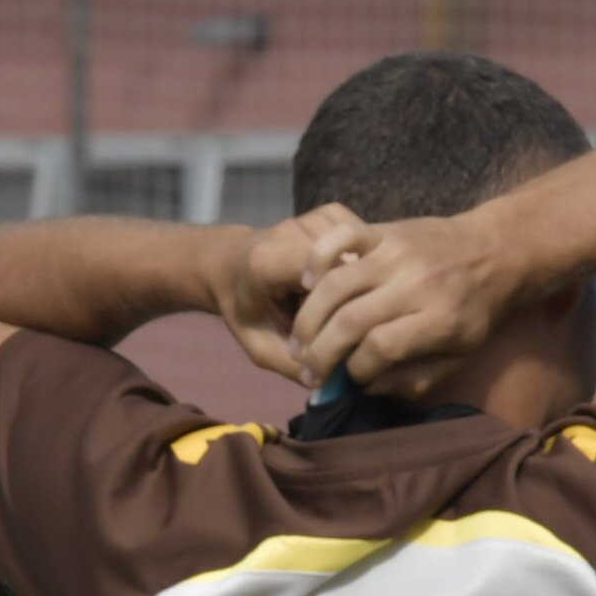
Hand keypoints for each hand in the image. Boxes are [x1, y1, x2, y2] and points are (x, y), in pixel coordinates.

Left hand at [218, 205, 368, 386]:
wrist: (232, 263)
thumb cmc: (247, 308)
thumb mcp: (258, 345)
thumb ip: (289, 364)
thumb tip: (329, 383)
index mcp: (266, 261)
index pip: (315, 278)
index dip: (334, 307)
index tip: (339, 334)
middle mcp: (293, 230)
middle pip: (343, 269)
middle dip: (348, 302)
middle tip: (340, 326)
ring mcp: (316, 217)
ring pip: (359, 254)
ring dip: (357, 284)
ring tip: (340, 302)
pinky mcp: (334, 212)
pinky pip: (363, 242)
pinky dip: (361, 264)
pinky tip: (348, 279)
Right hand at [287, 210, 518, 398]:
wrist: (496, 249)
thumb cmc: (475, 311)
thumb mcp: (458, 355)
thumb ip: (413, 379)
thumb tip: (364, 388)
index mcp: (440, 319)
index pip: (380, 348)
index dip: (355, 370)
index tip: (349, 379)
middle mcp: (416, 284)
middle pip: (350, 321)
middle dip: (321, 353)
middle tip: (309, 371)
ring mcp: (396, 253)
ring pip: (334, 285)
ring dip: (307, 318)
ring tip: (300, 341)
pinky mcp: (384, 230)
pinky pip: (339, 237)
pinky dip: (316, 259)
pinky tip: (306, 283)